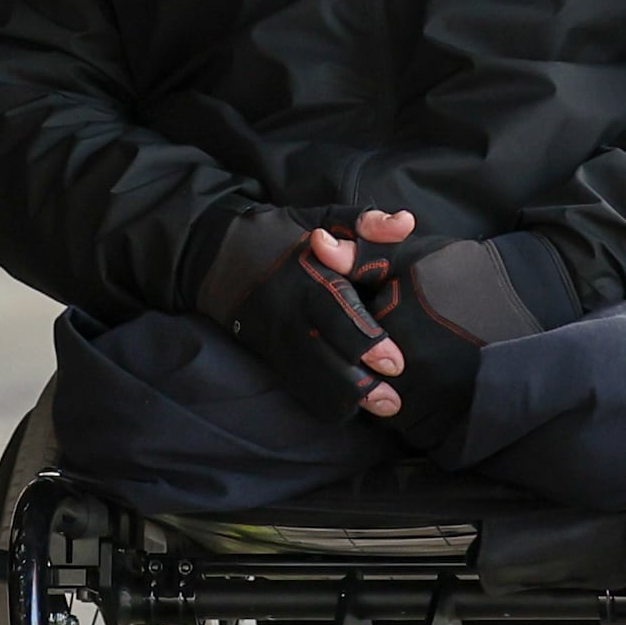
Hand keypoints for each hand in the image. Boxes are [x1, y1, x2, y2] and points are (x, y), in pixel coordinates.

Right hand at [293, 210, 415, 418]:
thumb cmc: (283, 236)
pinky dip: (327, 403)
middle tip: (393, 398)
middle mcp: (291, 314)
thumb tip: (407, 223)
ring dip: (348, 400)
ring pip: (312, 382)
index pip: (335, 314)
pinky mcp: (274, 357)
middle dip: (360, 385)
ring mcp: (279, 340)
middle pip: (324, 359)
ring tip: (384, 406)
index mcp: (306, 277)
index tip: (395, 363)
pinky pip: (300, 389)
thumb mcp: (323, 218)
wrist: (218, 256)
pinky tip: (353, 406)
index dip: (366, 342)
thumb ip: (366, 223)